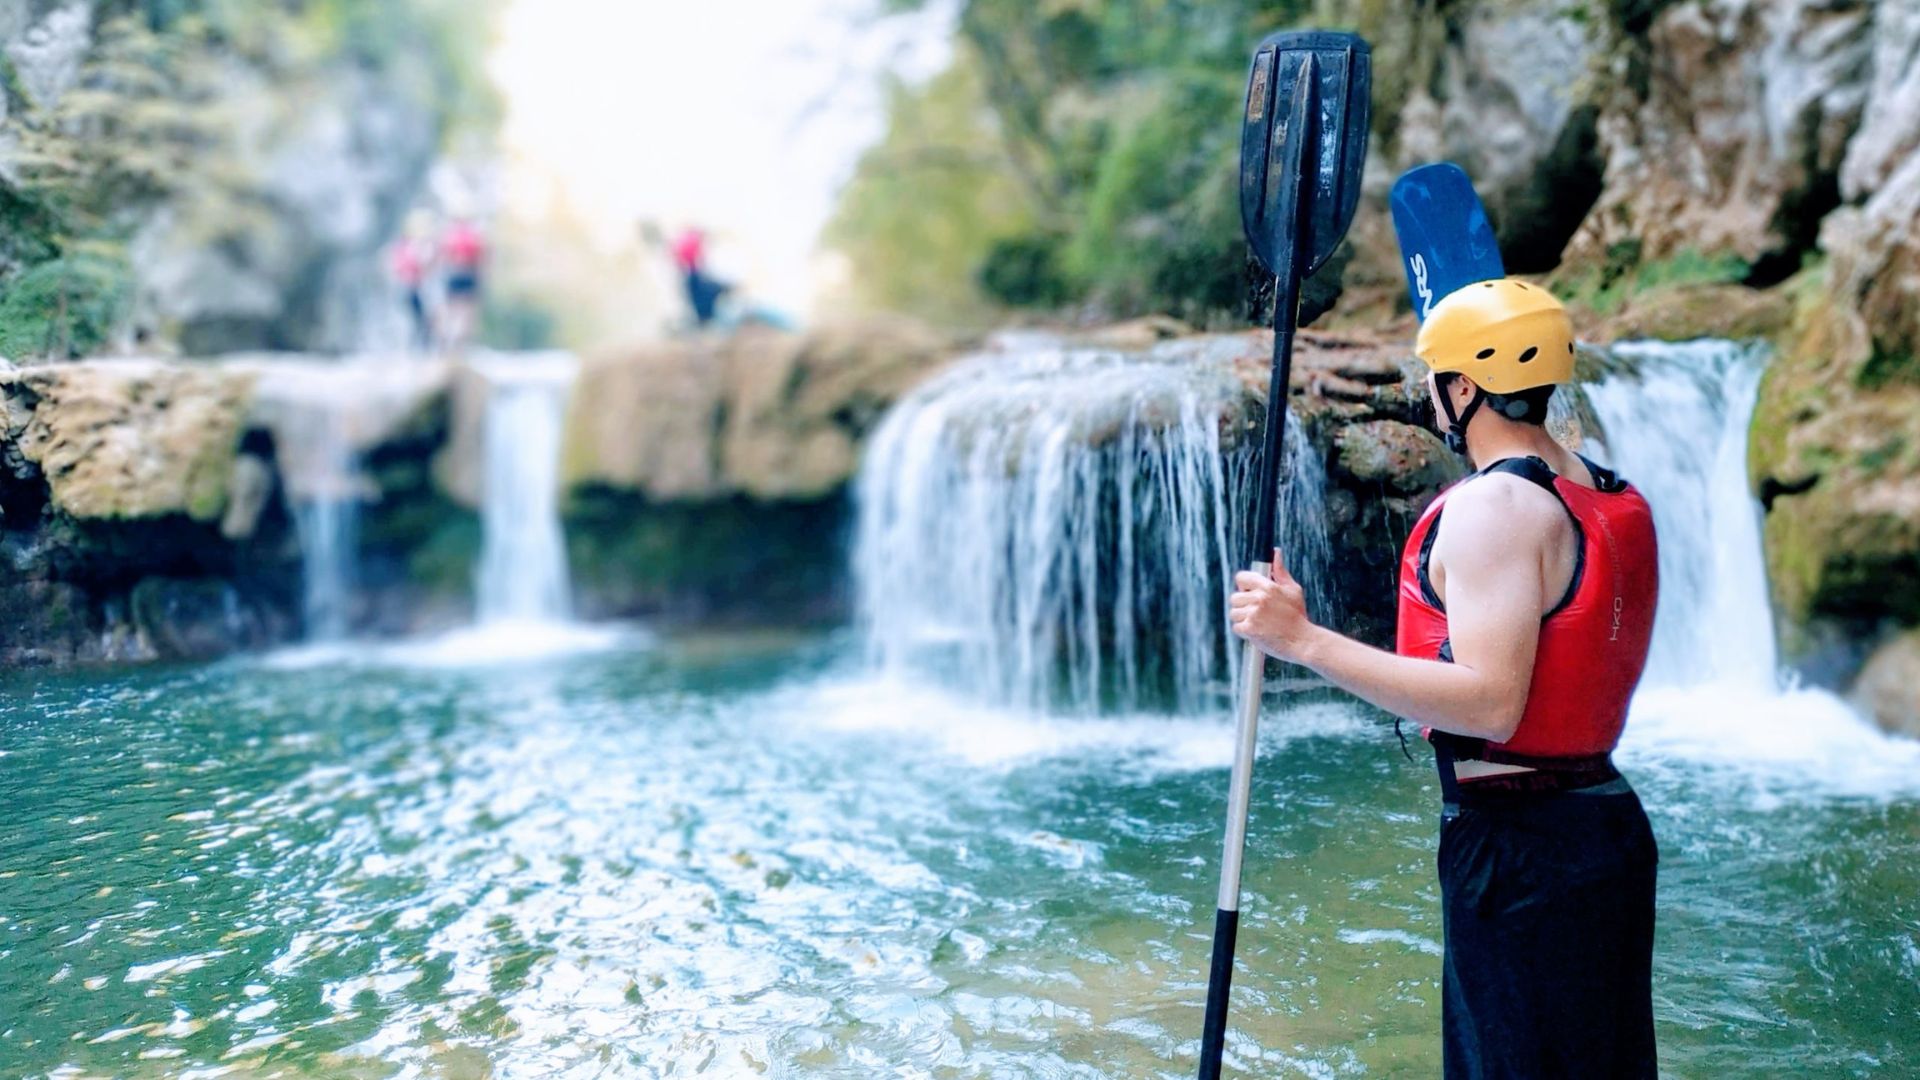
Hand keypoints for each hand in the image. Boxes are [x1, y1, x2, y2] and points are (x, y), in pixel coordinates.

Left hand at [1229, 547, 1314, 662]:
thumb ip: (1280, 572)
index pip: (1241, 578)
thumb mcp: (1293, 590)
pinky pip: (1236, 627)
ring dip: (1243, 620)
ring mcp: (1253, 613)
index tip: (1250, 594)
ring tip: (1259, 624)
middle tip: (1257, 614)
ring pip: (1234, 613)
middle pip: (1234, 598)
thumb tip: (1276, 552)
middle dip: (1243, 606)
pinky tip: (1257, 633)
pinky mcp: (1249, 629)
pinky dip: (1244, 632)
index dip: (1243, 587)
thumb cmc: (1298, 616)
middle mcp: (1259, 598)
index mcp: (1268, 586)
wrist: (1303, 641)